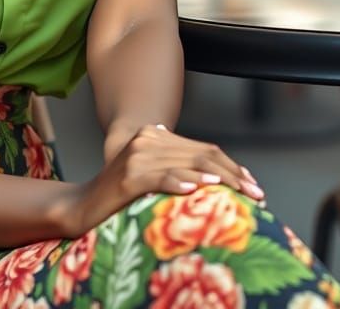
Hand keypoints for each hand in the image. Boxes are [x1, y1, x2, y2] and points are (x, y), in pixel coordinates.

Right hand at [61, 124, 264, 237]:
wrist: (83, 205)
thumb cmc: (121, 196)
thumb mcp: (152, 176)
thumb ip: (177, 166)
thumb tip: (216, 173)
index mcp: (154, 135)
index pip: (203, 148)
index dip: (232, 166)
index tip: (253, 185)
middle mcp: (146, 139)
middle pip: (200, 155)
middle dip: (233, 176)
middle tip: (256, 195)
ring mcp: (135, 156)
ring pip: (185, 165)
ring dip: (214, 179)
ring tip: (236, 193)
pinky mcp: (127, 175)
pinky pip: (159, 177)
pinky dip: (179, 183)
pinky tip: (194, 190)